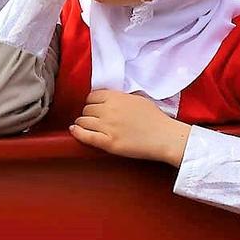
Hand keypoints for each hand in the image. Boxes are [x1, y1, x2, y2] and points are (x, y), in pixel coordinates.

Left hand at [69, 89, 190, 164]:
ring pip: (82, 122)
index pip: (91, 97)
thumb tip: (106, 98)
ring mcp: (107, 126)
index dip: (92, 103)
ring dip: (83, 124)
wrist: (165, 137)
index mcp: (115, 97)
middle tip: (94, 120)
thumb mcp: (137, 98)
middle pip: (86, 109)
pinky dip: (77, 133)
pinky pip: (85, 136)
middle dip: (88, 114)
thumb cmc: (155, 118)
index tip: (95, 108)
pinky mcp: (108, 142)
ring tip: (87, 127)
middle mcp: (108, 109)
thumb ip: (120, 97)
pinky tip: (74, 131)